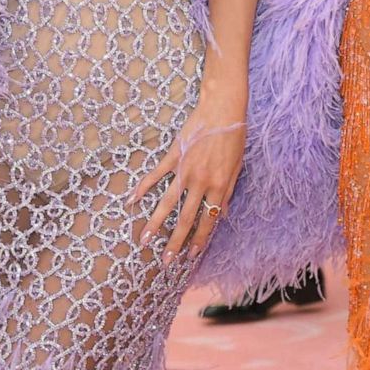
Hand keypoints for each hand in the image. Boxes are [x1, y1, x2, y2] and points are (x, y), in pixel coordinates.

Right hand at [129, 89, 246, 261]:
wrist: (223, 109)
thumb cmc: (234, 137)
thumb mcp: (237, 166)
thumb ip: (229, 191)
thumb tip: (224, 214)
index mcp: (219, 185)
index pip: (209, 220)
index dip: (200, 239)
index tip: (191, 255)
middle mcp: (201, 181)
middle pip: (186, 218)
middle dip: (175, 242)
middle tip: (166, 261)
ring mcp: (185, 169)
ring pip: (168, 202)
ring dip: (155, 223)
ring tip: (144, 239)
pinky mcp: (173, 155)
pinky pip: (156, 175)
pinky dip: (143, 187)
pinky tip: (132, 200)